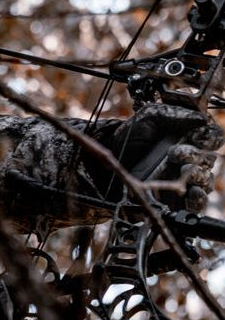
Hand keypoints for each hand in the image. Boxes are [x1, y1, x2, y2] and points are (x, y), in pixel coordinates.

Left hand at [89, 104, 222, 211]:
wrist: (106, 163)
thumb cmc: (128, 139)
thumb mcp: (150, 118)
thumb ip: (176, 115)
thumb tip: (202, 119)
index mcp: (189, 139)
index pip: (212, 138)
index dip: (208, 138)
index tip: (196, 137)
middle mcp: (190, 159)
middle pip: (208, 160)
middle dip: (194, 156)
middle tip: (174, 154)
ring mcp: (183, 180)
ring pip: (206, 181)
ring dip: (197, 176)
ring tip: (181, 170)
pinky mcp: (175, 199)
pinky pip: (196, 204)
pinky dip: (197, 199)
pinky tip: (191, 192)